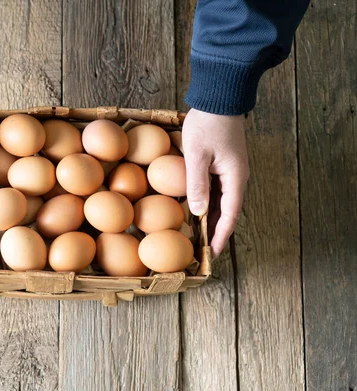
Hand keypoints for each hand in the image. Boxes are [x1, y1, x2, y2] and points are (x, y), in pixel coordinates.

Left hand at [182, 108, 249, 258]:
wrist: (220, 97)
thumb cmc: (208, 124)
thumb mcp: (196, 155)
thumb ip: (197, 184)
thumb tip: (197, 213)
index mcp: (235, 177)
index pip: (230, 214)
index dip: (221, 235)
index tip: (212, 253)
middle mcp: (236, 177)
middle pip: (227, 211)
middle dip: (216, 231)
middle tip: (202, 250)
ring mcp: (231, 170)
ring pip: (221, 201)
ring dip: (211, 218)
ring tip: (198, 235)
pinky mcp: (223, 164)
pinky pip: (217, 190)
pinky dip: (208, 202)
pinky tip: (196, 209)